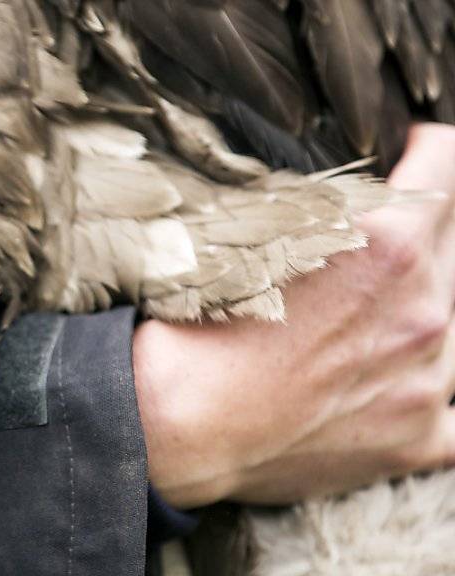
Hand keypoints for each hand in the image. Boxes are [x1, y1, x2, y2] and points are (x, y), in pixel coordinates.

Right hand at [134, 123, 454, 508]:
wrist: (179, 425)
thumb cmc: (196, 328)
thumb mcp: (250, 237)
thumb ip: (314, 208)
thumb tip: (333, 192)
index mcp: (389, 247)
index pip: (446, 162)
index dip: (422, 151)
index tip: (406, 156)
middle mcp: (425, 309)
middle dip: (419, 235)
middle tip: (362, 253)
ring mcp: (429, 380)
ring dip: (422, 310)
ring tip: (363, 324)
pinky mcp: (419, 439)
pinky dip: (432, 394)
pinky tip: (399, 386)